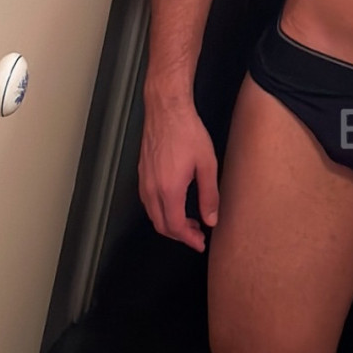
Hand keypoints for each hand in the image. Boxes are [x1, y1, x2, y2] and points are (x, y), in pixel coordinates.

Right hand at [138, 104, 219, 252]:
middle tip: (198, 235)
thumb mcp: (207, 165)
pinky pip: (149, 202)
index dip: (188, 239)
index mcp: (168, 189)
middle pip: (160, 224)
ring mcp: (143, 180)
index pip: (174, 226)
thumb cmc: (187, 132)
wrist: (167, 110)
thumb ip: (209, 195)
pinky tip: (177, 205)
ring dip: (170, 223)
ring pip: (153, 214)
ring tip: (190, 222)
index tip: (200, 243)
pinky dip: (162, 211)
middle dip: (179, 235)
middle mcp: (151, 188)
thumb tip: (211, 219)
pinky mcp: (142, 173)